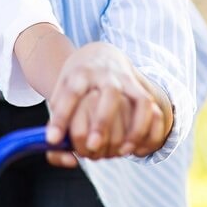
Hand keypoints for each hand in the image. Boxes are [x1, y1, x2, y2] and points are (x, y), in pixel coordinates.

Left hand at [45, 42, 170, 163]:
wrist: (100, 55)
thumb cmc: (76, 82)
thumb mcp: (60, 92)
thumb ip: (56, 117)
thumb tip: (53, 144)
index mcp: (80, 74)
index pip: (70, 93)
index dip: (61, 117)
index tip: (53, 139)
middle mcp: (106, 74)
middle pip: (110, 94)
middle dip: (102, 121)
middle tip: (93, 147)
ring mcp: (127, 80)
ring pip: (140, 101)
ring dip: (135, 129)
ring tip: (122, 151)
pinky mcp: (142, 88)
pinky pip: (154, 109)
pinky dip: (151, 130)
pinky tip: (139, 148)